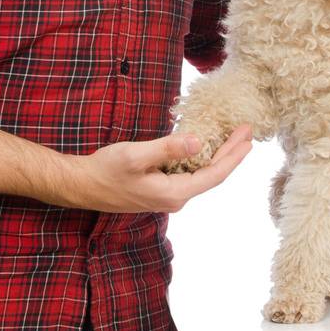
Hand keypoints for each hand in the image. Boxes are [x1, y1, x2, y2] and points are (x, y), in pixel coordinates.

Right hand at [53, 125, 251, 212]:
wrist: (82, 185)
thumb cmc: (104, 170)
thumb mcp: (134, 155)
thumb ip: (167, 149)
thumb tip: (198, 142)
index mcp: (173, 193)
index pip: (214, 175)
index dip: (233, 156)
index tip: (248, 138)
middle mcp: (175, 198)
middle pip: (212, 175)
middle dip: (231, 153)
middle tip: (247, 132)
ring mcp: (167, 195)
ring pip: (200, 175)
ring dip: (217, 155)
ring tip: (231, 137)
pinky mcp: (159, 189)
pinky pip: (187, 174)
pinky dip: (199, 158)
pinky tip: (202, 146)